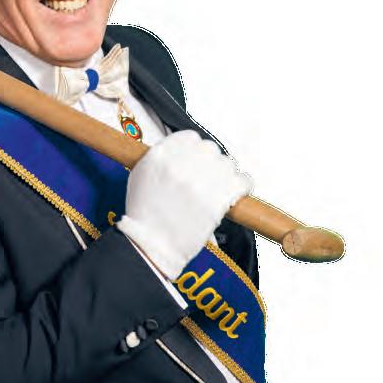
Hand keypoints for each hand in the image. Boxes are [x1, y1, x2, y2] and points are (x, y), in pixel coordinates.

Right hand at [116, 130, 251, 279]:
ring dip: (224, 175)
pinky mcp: (218, 199)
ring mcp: (201, 181)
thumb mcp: (140, 176)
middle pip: (210, 149)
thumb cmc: (144, 216)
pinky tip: (233, 194)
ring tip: (217, 189)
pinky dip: (240, 187)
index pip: (190, 138)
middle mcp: (182, 163)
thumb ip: (160, 158)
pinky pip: (242, 182)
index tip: (195, 161)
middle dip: (210, 163)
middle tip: (206, 178)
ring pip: (227, 164)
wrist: (152, 245)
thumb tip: (181, 153)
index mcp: (161, 155)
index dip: (194, 150)